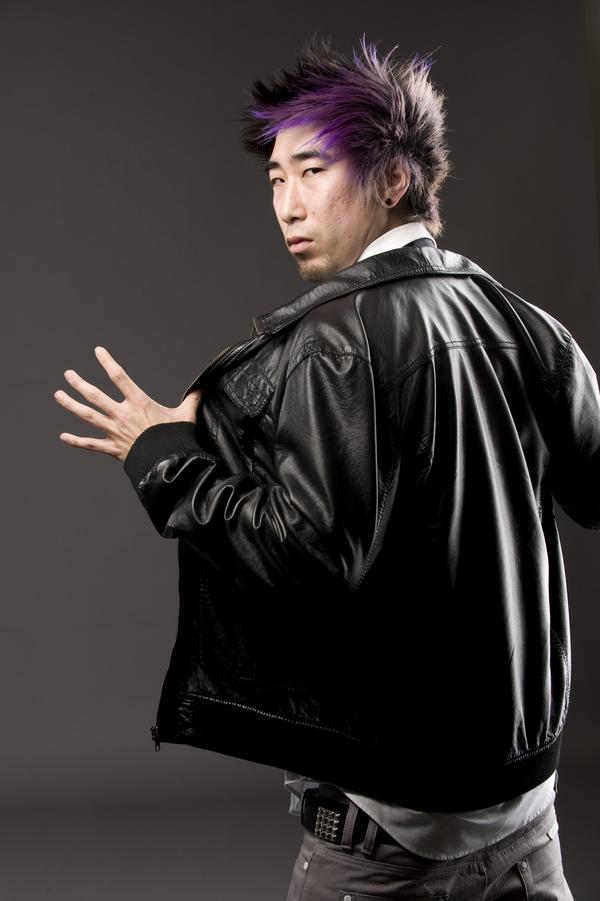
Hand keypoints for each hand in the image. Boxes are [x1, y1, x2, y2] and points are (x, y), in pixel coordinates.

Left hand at [54, 346, 202, 462]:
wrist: (169, 463)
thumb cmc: (176, 439)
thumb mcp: (186, 416)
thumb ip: (191, 400)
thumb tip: (202, 388)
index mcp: (139, 403)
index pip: (119, 377)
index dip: (108, 362)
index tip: (97, 351)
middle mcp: (122, 415)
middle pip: (95, 395)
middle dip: (79, 383)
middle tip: (68, 374)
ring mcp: (115, 431)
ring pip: (87, 416)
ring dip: (71, 405)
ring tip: (58, 395)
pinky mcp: (113, 448)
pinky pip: (90, 444)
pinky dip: (76, 441)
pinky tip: (63, 436)